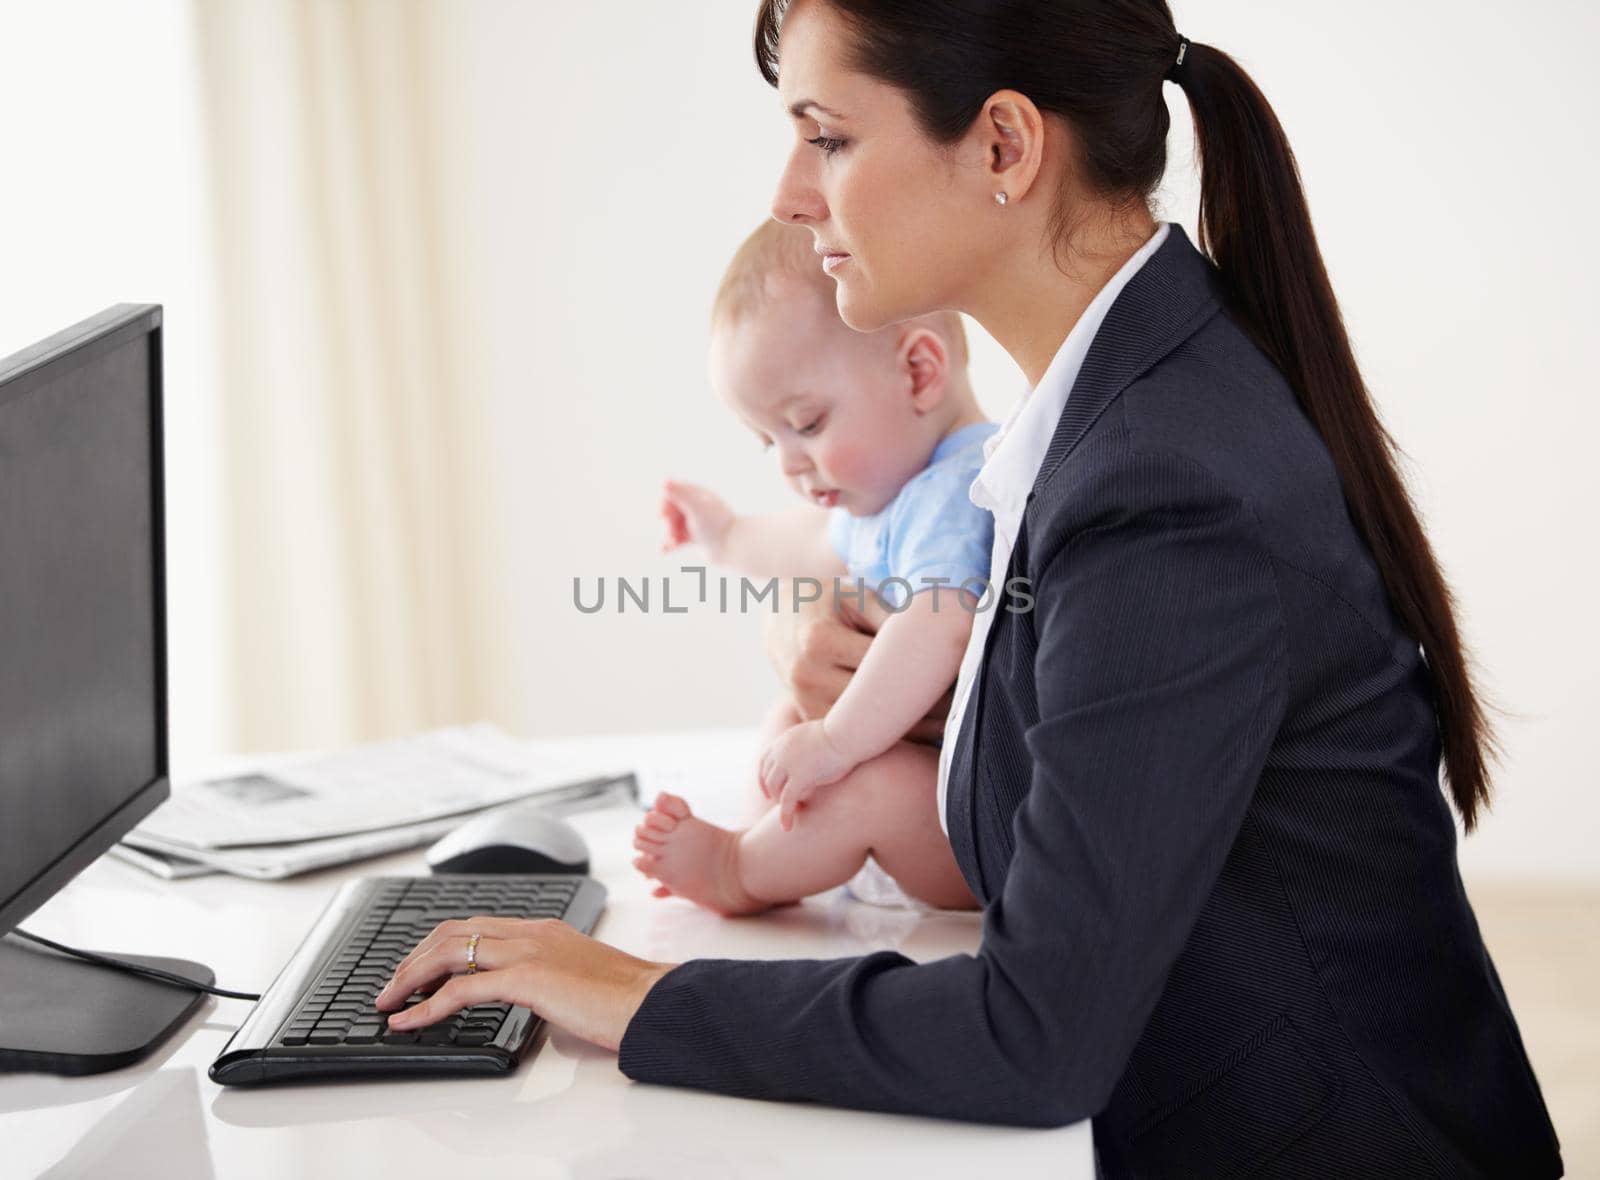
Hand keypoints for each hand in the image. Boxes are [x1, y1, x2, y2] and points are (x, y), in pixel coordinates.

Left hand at [373, 917, 674, 1052]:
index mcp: (544, 929)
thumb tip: (534, 1002)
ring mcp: (529, 950)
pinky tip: (410, 1021)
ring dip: (410, 977)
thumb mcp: (579, 981)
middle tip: (390, 986)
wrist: (652, 1001)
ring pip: (450, 951)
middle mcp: (532, 932)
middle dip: (414, 957)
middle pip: (454, 931)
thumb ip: (551, 982)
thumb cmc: (626, 999)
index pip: (476, 925)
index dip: (437, 944)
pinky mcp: (528, 977)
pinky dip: (428, 1005)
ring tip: (388, 1002)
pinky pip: (462, 988)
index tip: (416, 968)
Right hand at [659, 479, 733, 560]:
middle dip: (668, 523)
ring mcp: (696, 522)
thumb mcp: (696, 508)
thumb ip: (680, 494)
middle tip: (672, 534)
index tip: (663, 516)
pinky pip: (677, 538)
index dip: (664, 503)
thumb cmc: (718, 527)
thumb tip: (663, 481)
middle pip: (671, 511)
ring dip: (668, 534)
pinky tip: (664, 550)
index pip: (673, 492)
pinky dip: (670, 543)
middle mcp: (697, 506)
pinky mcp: (696, 537)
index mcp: (699, 494)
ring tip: (669, 545)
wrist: (736, 549)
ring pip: (673, 525)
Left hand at [758, 719, 856, 829]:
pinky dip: (785, 815)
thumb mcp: (819, 734)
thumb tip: (817, 746)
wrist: (847, 733)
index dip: (764, 776)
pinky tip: (787, 827)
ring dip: (780, 804)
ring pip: (776, 790)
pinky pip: (787, 801)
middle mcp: (781, 752)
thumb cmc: (842, 733)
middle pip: (768, 776)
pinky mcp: (800, 778)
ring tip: (788, 815)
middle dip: (771, 792)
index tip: (767, 788)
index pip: (765, 760)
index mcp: (784, 740)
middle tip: (777, 805)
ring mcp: (788, 765)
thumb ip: (811, 743)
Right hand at [765, 592, 951, 744]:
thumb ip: (893, 617)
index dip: (926, 672)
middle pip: (877, 702)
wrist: (781, 618)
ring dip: (912, 728)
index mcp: (819, 639)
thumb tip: (940, 638)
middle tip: (965, 703)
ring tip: (951, 720)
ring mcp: (805, 703)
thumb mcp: (859, 595)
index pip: (884, 665)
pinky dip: (888, 736)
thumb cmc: (831, 600)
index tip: (961, 675)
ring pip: (868, 729)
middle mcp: (808, 676)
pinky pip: (855, 738)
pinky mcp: (809, 721)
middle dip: (925, 706)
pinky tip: (922, 730)